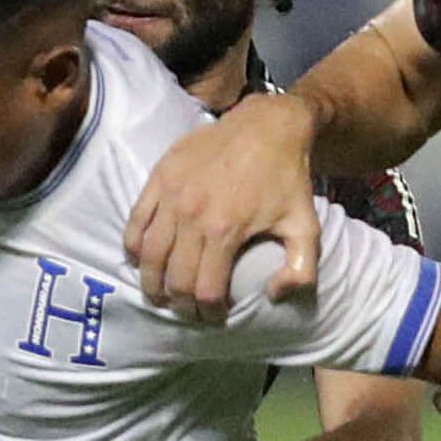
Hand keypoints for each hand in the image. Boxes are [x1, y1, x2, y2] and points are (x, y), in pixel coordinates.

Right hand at [127, 92, 318, 318]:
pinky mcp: (160, 177)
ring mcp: (172, 195)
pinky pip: (136, 222)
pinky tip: (140, 260)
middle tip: (187, 310)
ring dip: (151, 283)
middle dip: (180, 303)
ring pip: (150, 254)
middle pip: (175, 278)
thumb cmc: (288, 178)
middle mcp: (192, 215)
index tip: (214, 316)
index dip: (208, 312)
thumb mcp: (307, 226)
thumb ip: (300, 270)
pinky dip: (134, 247)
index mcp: (225, 230)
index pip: (204, 290)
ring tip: (159, 296)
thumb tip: (272, 296)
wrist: (268, 125)